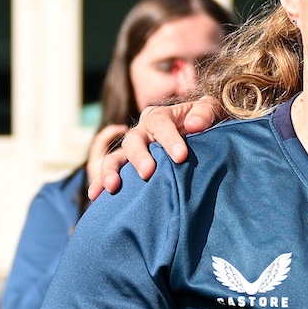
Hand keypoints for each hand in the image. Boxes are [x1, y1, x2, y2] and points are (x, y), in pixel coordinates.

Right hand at [87, 99, 221, 198]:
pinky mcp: (126, 167)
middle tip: (148, 172)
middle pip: (134, 141)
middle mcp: (141, 131)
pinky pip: (109, 173)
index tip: (181, 156)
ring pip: (115, 157)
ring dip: (111, 171)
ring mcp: (131, 150)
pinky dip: (99, 183)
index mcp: (159, 116)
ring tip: (113, 187)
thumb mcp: (211, 112)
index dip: (169, 139)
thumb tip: (194, 124)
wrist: (201, 137)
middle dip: (139, 157)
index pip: (160, 123)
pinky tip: (96, 196)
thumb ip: (205, 112)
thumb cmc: (205, 124)